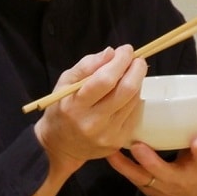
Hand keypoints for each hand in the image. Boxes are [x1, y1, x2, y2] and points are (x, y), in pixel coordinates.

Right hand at [34, 46, 145, 170]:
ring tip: (129, 75)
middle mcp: (92, 123)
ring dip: (136, 82)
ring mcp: (108, 134)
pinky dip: (134, 98)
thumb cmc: (61, 109)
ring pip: (133, 100)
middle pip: (126, 90)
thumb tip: (111, 53)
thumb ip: (85, 66)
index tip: (125, 50)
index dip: (120, 61)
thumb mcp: (64, 84)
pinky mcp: (119, 141)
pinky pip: (134, 113)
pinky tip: (126, 94)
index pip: (104, 80)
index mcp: (74, 107)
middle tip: (136, 59)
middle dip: (136, 69)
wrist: (60, 145)